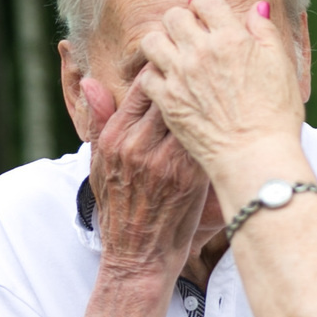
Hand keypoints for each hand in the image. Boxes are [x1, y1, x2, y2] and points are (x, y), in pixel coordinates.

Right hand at [84, 75, 207, 279]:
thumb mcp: (99, 163)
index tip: (180, 61)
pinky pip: (205, 141)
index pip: (144, 87)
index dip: (164, 70)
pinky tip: (225, 121)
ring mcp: (165, 162)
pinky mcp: (190, 178)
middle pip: (172, 94)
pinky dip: (215, 129)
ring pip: (192, 115)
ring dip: (207, 101)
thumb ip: (98, 121)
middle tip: (209, 65)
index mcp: (116, 137)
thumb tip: (91, 82)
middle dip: (190, 78)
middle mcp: (139, 146)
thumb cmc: (119, 208)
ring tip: (223, 87)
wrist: (138, 255)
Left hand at [134, 0, 304, 187]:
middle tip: (189, 38)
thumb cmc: (275, 114)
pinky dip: (153, 78)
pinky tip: (167, 84)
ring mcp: (180, 76)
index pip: (205, 2)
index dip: (205, 8)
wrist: (256, 155)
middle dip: (181, 22)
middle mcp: (201, 51)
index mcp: (231, 38)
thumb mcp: (281, 65)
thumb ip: (264, 32)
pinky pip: (145, 77)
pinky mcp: (167, 102)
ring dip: (161, 44)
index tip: (207, 20)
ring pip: (152, 41)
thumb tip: (255, 8)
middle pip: (174, 16)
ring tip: (172, 57)